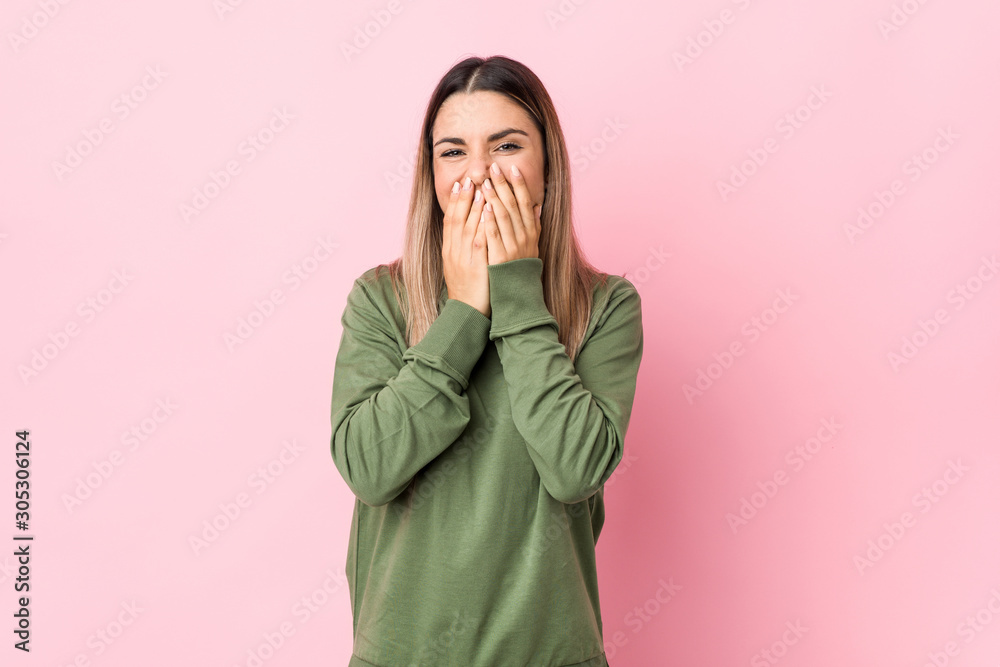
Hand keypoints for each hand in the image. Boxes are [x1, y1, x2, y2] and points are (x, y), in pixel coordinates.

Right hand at [441, 177, 490, 317]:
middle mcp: (453, 252)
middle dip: (463, 198)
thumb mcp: (460, 266)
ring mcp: (464, 259)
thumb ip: (464, 247)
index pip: (449, 220)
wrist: (467, 313)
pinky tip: (487, 213)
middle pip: (456, 219)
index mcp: (449, 251)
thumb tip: (471, 229)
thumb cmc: (467, 290)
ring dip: (473, 207)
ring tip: (480, 189)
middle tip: (469, 178)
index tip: (460, 184)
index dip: (454, 201)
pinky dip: (482, 226)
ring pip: (467, 227)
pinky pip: (479, 242)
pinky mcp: (476, 266)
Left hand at [480, 162, 540, 264]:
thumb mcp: (533, 245)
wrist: (518, 295)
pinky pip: (495, 235)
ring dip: (495, 197)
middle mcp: (525, 237)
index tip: (513, 168)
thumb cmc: (522, 268)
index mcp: (532, 232)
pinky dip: (490, 220)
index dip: (520, 184)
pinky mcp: (500, 257)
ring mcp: (513, 247)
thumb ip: (535, 225)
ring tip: (487, 182)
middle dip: (504, 185)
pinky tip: (484, 206)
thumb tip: (538, 205)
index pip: (526, 202)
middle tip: (494, 168)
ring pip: (504, 217)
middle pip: (514, 205)